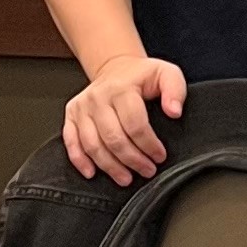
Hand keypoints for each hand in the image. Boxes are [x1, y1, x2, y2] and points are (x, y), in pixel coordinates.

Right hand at [63, 54, 186, 184]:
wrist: (116, 68)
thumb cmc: (142, 76)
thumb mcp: (167, 74)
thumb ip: (175, 91)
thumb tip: (174, 111)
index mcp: (121, 88)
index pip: (134, 124)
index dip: (148, 145)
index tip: (160, 156)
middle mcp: (98, 98)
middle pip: (113, 138)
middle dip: (132, 160)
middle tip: (147, 170)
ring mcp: (82, 107)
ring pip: (93, 144)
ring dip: (110, 166)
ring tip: (126, 178)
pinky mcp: (71, 115)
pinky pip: (71, 141)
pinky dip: (79, 160)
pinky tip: (92, 172)